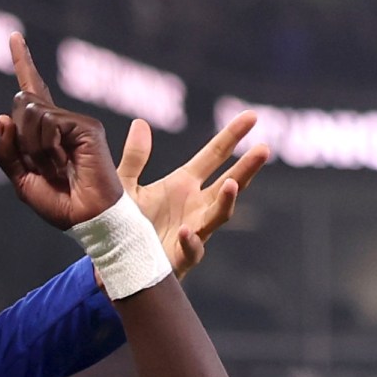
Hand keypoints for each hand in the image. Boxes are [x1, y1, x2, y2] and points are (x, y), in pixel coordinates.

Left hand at [0, 36, 122, 228]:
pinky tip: (62, 161)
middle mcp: (62, 121)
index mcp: (46, 132)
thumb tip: (2, 117)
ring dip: (32, 147)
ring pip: (31, 113)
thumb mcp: (21, 182)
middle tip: (42, 167)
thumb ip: (7, 153)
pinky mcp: (86, 126)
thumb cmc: (59, 204)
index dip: (22, 63)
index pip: (32, 91)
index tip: (14, 37)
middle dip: (19, 139)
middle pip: (21, 104)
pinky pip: (48, 123)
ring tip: (54, 167)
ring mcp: (75, 122)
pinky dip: (45, 146)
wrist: (87, 220)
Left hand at [120, 110, 269, 277]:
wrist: (113, 260)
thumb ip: (135, 158)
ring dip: (226, 201)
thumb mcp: (125, 186)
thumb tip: (140, 123)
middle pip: (229, 183)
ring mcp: (193, 231)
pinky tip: (187, 230)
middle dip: (246, 168)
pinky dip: (191, 240)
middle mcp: (195, 205)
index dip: (233, 136)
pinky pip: (192, 250)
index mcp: (184, 184)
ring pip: (218, 215)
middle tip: (264, 149)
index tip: (252, 116)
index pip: (215, 155)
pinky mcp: (180, 258)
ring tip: (231, 184)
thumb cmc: (123, 223)